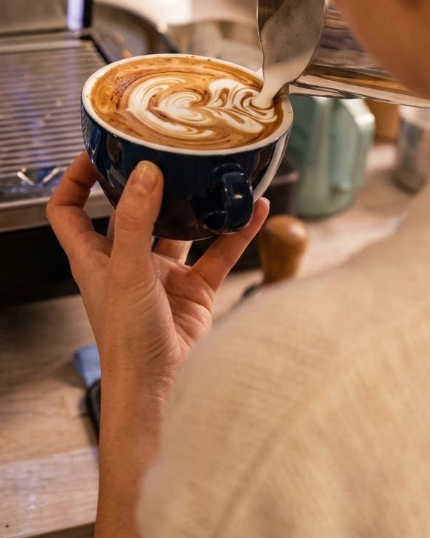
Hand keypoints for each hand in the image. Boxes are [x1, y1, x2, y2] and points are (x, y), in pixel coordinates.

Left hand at [47, 153, 268, 388]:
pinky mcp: (195, 289)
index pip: (69, 210)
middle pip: (130, 212)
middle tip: (163, 153)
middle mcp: (127, 262)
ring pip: (181, 229)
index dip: (76, 179)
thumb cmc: (127, 342)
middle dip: (146, 184)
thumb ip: (135, 222)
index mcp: (95, 258)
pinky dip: (236, 233)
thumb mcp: (127, 273)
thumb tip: (146, 175)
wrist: (161, 385)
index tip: (95, 152)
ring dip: (198, 206)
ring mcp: (162, 275)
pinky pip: (218, 253)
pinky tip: (253, 212)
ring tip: (213, 176)